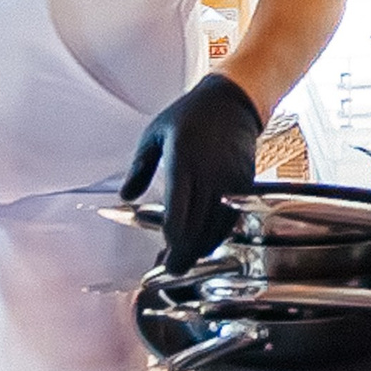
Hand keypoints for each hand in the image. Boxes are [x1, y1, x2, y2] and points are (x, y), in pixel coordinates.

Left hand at [120, 73, 262, 272]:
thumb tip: (125, 196)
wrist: (233, 102)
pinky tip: (206, 240)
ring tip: (186, 259)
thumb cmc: (191, 116)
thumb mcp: (155, 134)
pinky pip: (231, 218)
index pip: (177, 213)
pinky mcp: (245, 184)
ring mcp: (230, 181)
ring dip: (202, 248)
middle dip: (185, 254)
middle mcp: (209, 174)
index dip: (171, 240)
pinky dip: (218, 233)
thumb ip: (139, 168)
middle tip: (172, 268)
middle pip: (197, 228)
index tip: (163, 252)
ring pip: (217, 228)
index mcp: (182, 161)